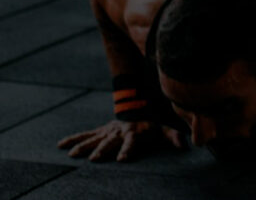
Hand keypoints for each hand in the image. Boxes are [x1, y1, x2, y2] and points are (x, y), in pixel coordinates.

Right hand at [58, 119, 186, 161]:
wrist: (139, 106)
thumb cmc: (152, 124)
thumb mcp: (165, 129)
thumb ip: (173, 137)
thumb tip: (184, 146)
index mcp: (134, 133)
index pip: (131, 143)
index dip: (127, 150)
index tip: (122, 159)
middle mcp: (119, 132)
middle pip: (110, 141)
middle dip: (102, 150)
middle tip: (94, 158)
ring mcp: (109, 131)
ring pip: (94, 138)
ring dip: (84, 146)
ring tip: (73, 155)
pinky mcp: (101, 130)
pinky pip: (85, 134)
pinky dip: (73, 139)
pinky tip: (61, 145)